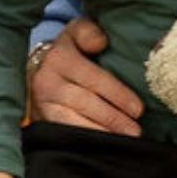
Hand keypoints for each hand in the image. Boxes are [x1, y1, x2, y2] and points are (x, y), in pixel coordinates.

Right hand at [29, 18, 143, 134]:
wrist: (37, 67)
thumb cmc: (69, 50)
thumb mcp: (77, 32)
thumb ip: (89, 31)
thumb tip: (100, 42)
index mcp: (60, 57)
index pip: (94, 78)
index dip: (118, 94)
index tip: (139, 110)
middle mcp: (47, 81)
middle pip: (85, 102)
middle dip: (113, 119)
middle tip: (136, 131)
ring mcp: (41, 103)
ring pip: (73, 121)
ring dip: (100, 133)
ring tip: (123, 141)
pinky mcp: (40, 119)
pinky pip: (63, 131)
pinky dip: (83, 139)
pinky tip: (101, 146)